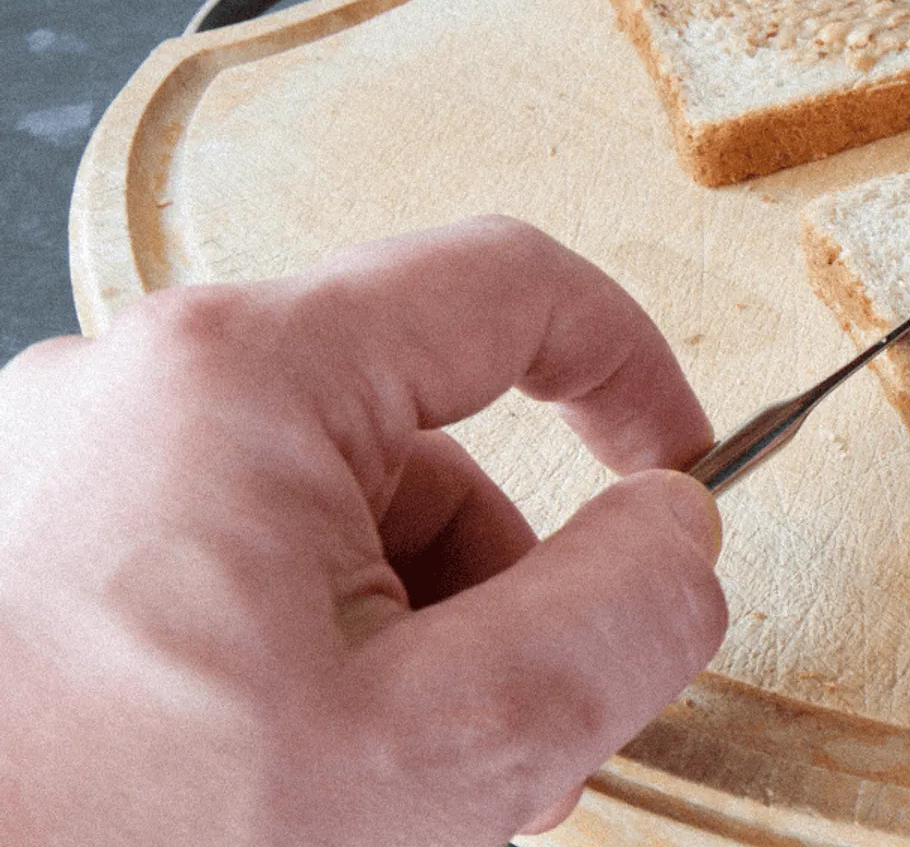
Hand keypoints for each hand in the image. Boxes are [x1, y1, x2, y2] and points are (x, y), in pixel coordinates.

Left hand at [0, 217, 726, 845]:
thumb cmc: (111, 845)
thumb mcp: (438, 748)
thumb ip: (614, 620)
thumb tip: (678, 536)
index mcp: (243, 379)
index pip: (510, 287)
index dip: (632, 372)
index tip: (678, 476)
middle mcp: (143, 388)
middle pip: (424, 438)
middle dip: (500, 589)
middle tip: (506, 746)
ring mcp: (78, 467)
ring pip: (335, 516)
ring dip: (404, 640)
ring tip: (370, 790)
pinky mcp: (47, 547)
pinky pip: (242, 561)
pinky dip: (307, 654)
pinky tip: (285, 778)